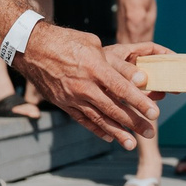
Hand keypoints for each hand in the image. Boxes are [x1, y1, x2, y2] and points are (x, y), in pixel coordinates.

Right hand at [15, 25, 159, 146]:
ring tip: (132, 144)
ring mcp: (72, 97)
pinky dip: (97, 130)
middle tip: (151, 131)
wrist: (31, 48)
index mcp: (94, 67)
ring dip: (118, 132)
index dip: (140, 102)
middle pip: (114, 108)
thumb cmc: (66, 41)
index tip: (155, 112)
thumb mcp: (93, 44)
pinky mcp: (63, 104)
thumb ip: (115, 63)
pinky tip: (109, 137)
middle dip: (134, 122)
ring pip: (99, 119)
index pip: (122, 88)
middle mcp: (84, 86)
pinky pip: (83, 120)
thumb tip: (137, 77)